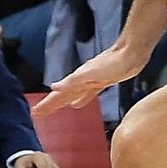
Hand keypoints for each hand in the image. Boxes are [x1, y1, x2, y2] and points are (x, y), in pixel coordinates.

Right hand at [32, 40, 151, 118]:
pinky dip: (81, 99)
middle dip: (50, 104)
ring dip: (63, 102)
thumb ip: (72, 81)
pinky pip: (87, 93)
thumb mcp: (90, 73)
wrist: (131, 53)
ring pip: (73, 94)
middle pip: (63, 95)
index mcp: (77, 79)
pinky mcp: (103, 81)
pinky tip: (78, 104)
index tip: (35, 112)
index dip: (47, 104)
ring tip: (54, 109)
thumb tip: (54, 87)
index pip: (58, 95)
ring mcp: (92, 81)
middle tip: (38, 114)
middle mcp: (82, 80)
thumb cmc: (113, 61)